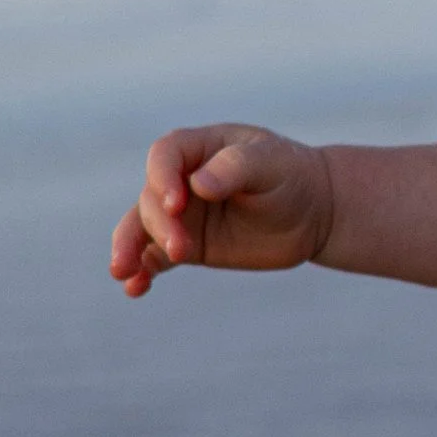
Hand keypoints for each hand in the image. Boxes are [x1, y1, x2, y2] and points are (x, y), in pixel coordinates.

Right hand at [110, 122, 332, 297]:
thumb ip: (235, 168)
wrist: (314, 212)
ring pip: (142, 229)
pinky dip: (141, 272)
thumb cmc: (291, 176)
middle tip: (181, 250)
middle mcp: (181, 180)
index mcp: (198, 148)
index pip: (164, 155)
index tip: (177, 204)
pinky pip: (154, 259)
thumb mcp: (271, 164)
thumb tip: (198, 184)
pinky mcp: (187, 246)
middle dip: (160, 225)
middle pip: (152, 198)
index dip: (162, 178)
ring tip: (122, 272)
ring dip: (129, 249)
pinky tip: (135, 288)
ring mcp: (181, 215)